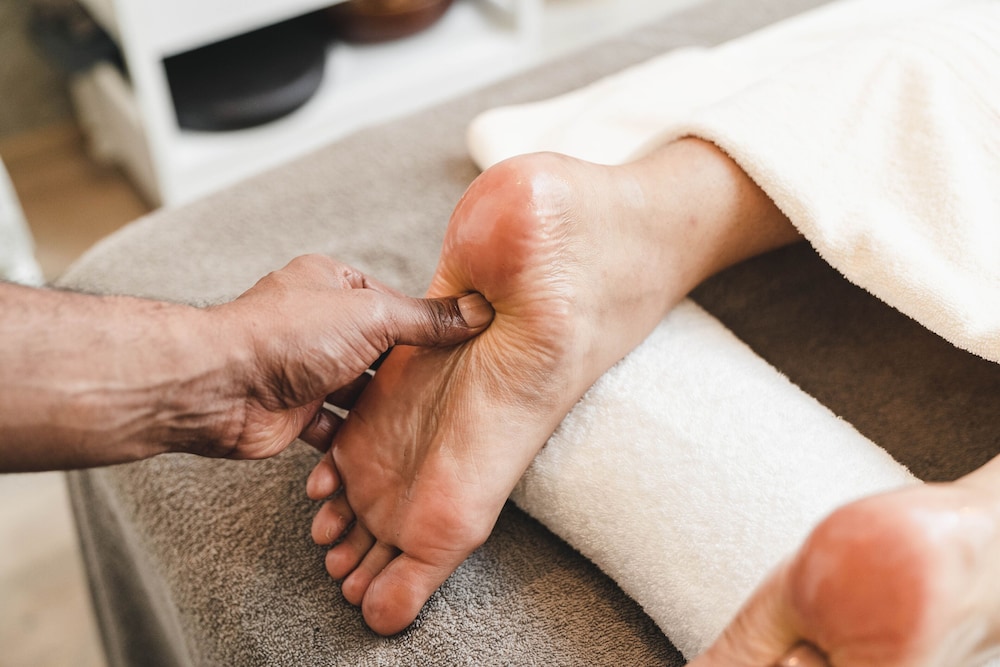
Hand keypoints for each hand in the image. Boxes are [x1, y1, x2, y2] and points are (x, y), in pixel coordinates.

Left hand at [204, 254, 493, 459]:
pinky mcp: (294, 410)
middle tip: (447, 396)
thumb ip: (427, 319)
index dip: (426, 327)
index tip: (460, 350)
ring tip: (421, 427)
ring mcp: (305, 368)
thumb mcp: (372, 316)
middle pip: (378, 350)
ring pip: (358, 391)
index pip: (393, 304)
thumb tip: (477, 312)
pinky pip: (334, 426)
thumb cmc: (288, 337)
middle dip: (405, 374)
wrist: (220, 388)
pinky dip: (352, 440)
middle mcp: (317, 323)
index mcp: (332, 284)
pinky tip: (379, 450)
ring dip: (381, 410)